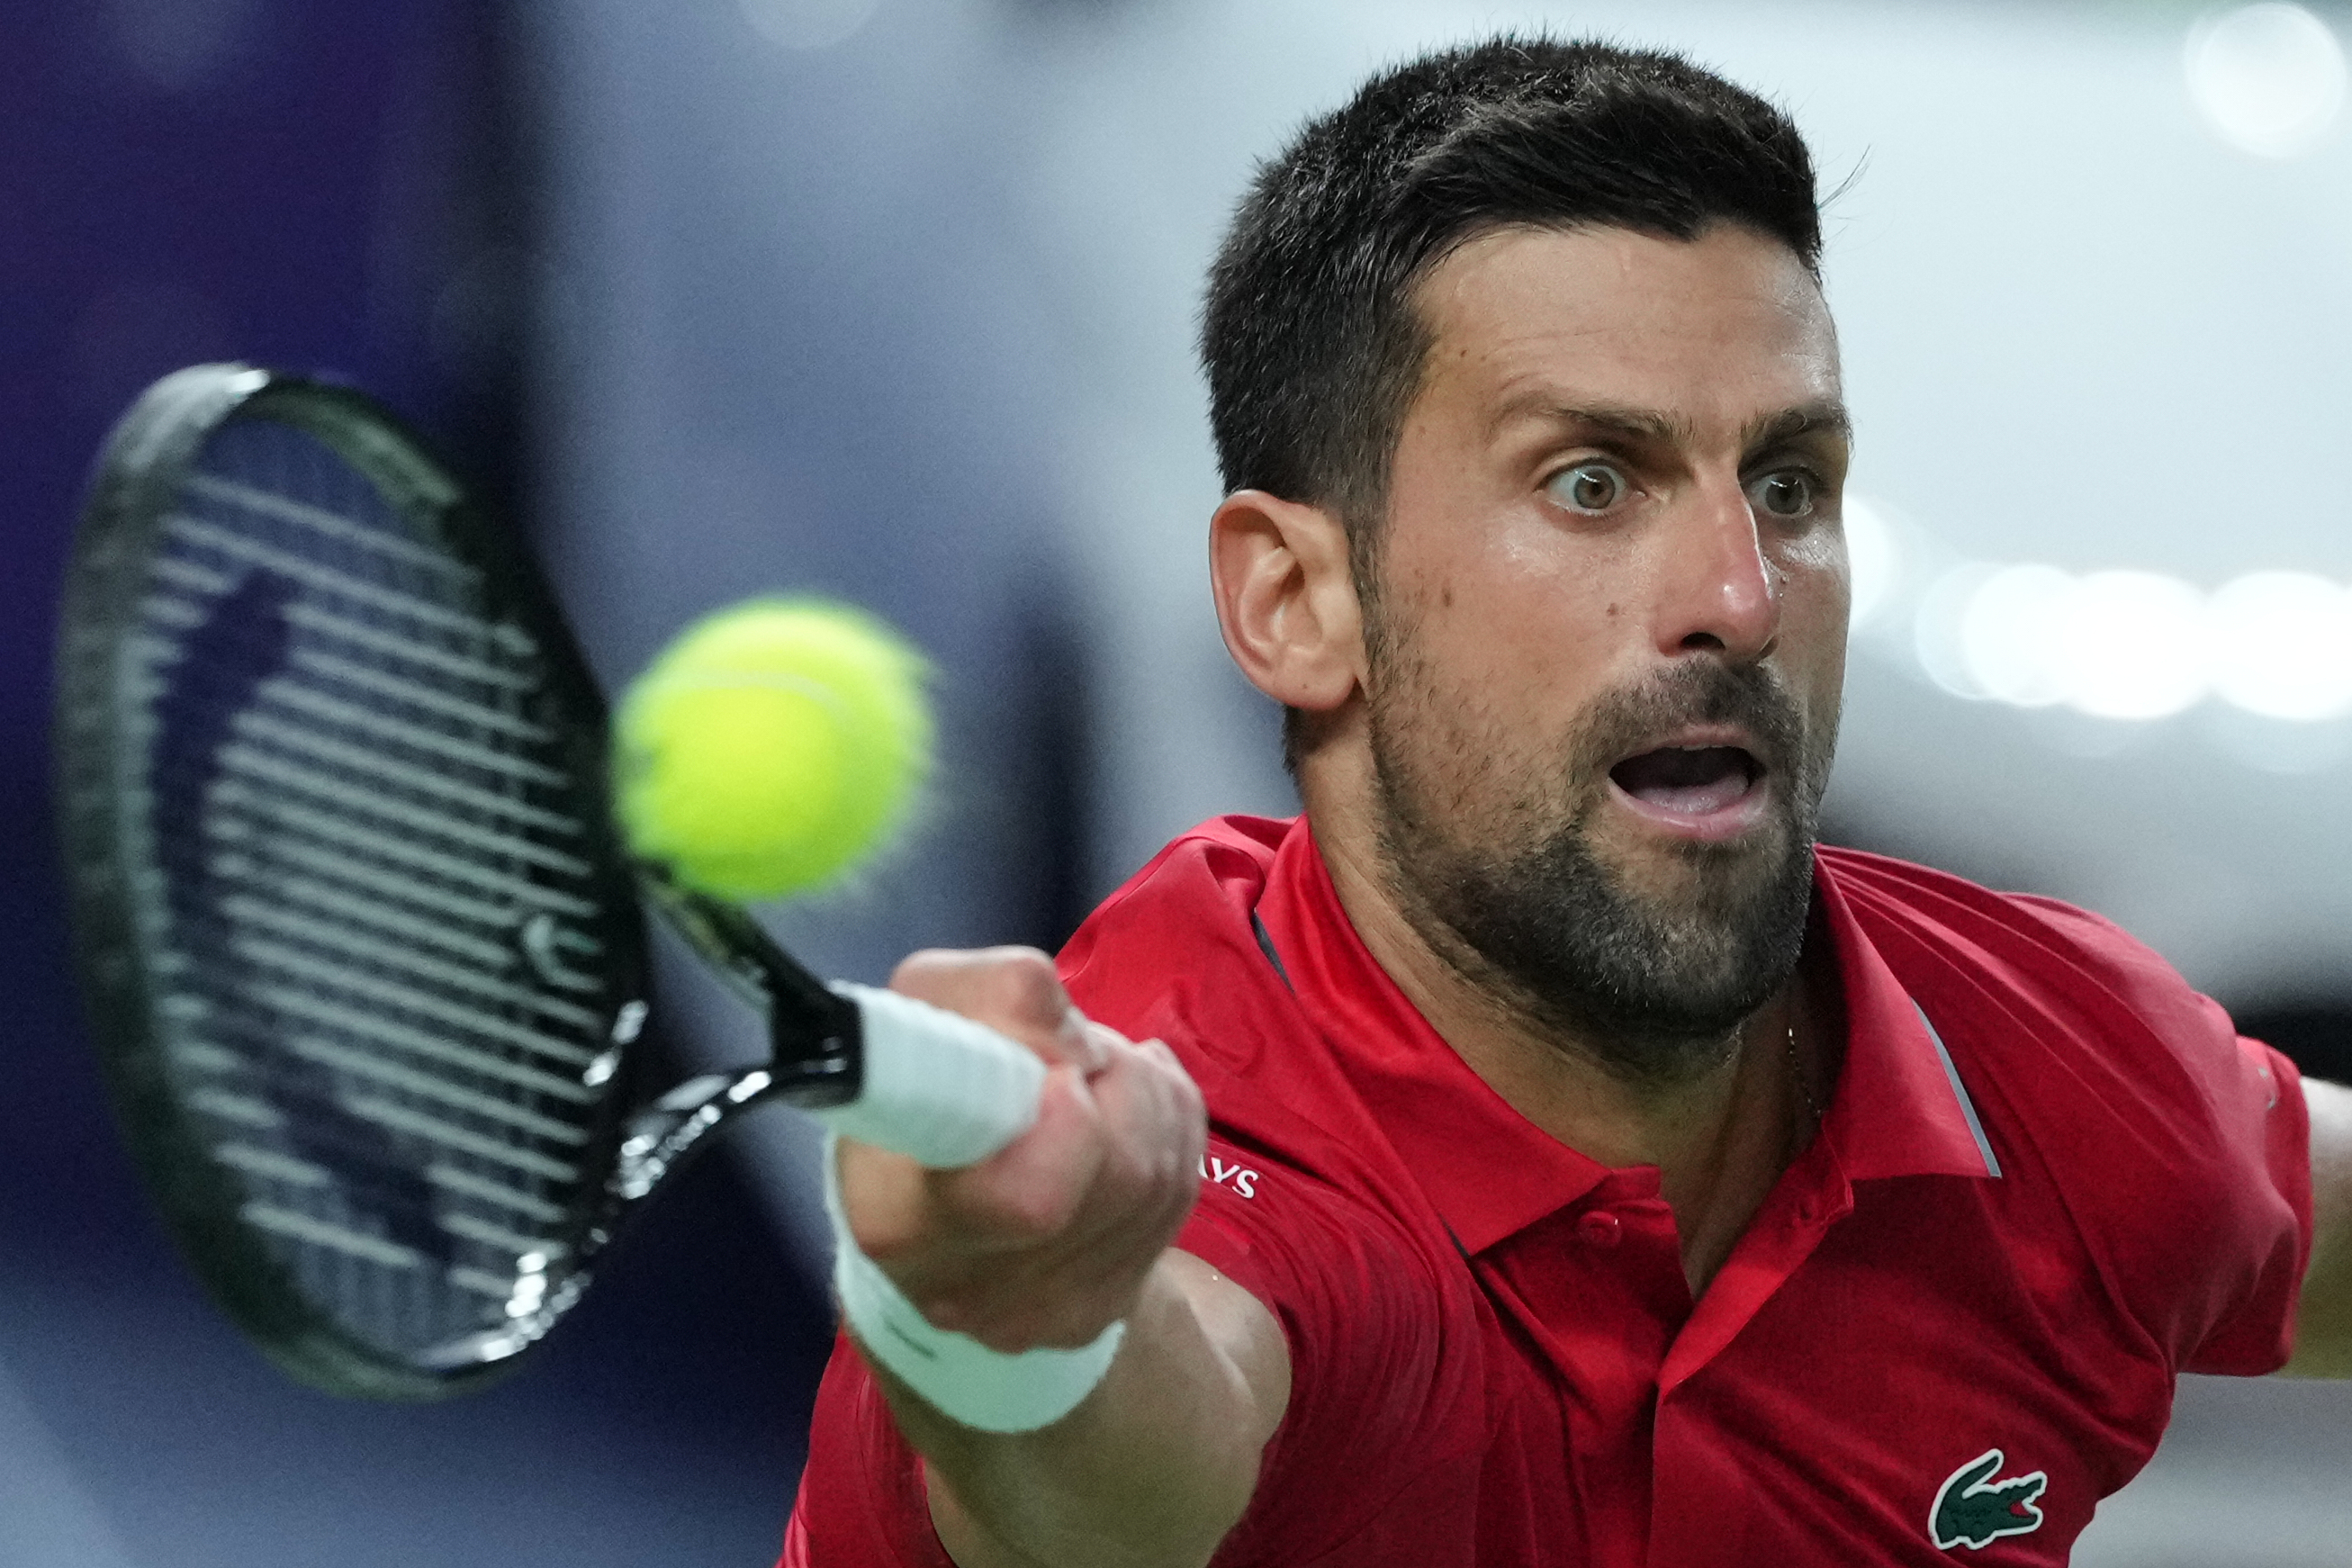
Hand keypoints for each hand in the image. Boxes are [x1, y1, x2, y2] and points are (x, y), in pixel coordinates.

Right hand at [834, 947, 1206, 1353]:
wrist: (927, 1190)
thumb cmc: (916, 1084)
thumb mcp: (927, 1009)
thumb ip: (994, 995)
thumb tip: (1073, 1035)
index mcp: (897, 1219)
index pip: (1029, 1198)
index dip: (1072, 1125)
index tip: (1061, 1074)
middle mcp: (969, 1290)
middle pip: (1123, 1175)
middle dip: (1121, 1081)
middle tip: (1077, 1056)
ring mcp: (1042, 1314)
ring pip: (1159, 1179)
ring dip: (1147, 1097)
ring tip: (1095, 1075)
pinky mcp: (1097, 1310)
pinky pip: (1177, 1198)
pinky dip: (1168, 1133)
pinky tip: (1124, 1114)